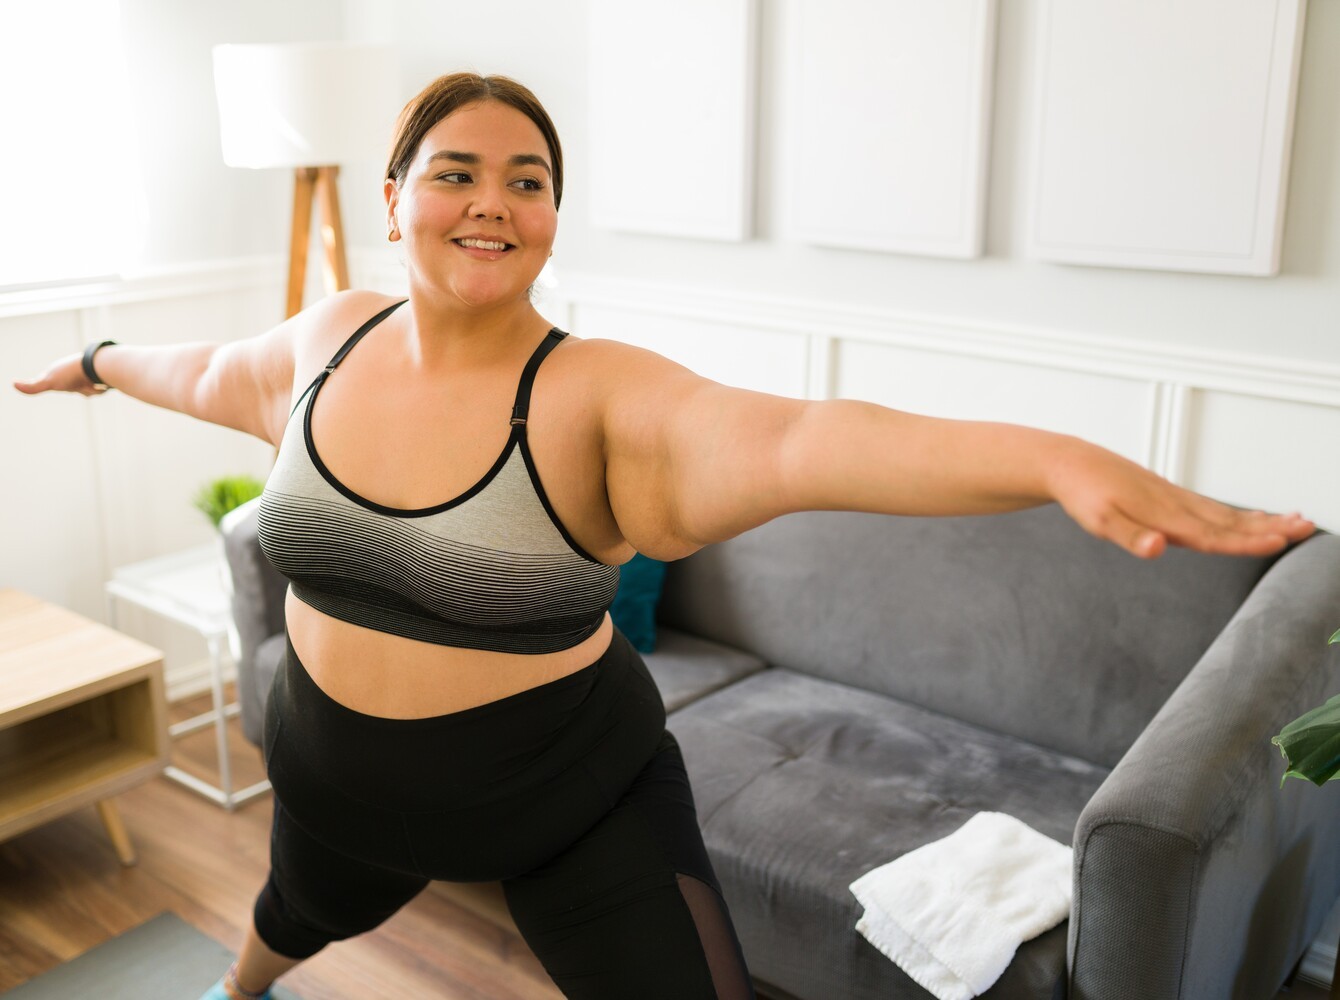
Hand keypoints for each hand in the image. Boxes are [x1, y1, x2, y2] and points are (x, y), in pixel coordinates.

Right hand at [12, 354, 105, 396]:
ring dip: (92, 390)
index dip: (57, 385)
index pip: (55, 384)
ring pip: (89, 390)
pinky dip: (101, 389)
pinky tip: (104, 385)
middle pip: (74, 389)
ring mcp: (86, 372)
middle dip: (80, 390)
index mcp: (60, 370)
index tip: (60, 383)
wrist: (97, 366)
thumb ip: (33, 386)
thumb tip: (12, 384)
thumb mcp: (49, 382)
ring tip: (93, 384)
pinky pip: (100, 388)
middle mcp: (73, 370)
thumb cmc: (71, 374)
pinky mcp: (101, 375)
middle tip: (83, 384)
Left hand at [1047, 439, 1314, 558]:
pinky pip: (1213, 508)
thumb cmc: (1083, 494)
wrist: (1072, 464)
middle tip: (1307, 527)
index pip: (1213, 534)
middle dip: (1270, 527)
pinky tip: (1251, 519)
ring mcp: (1175, 500)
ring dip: (1262, 519)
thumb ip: (1130, 537)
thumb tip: (1158, 548)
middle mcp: (1176, 506)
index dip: (1247, 540)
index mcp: (1164, 516)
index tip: (1280, 541)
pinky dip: (1238, 514)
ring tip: (1296, 521)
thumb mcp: (1099, 521)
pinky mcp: (1169, 496)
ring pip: (1226, 513)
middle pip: (1231, 521)